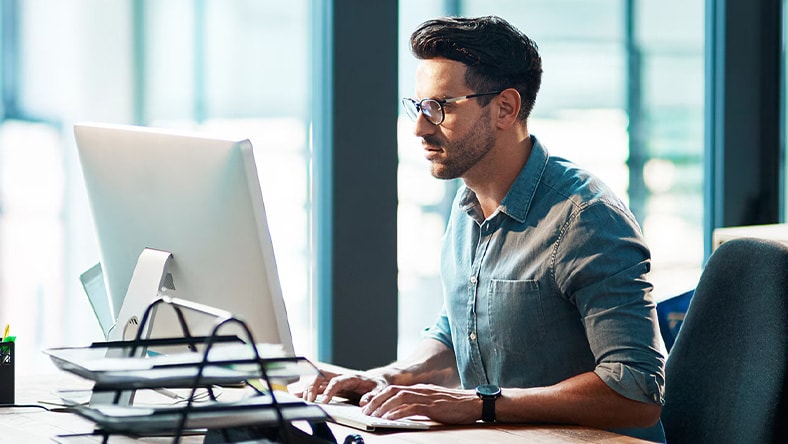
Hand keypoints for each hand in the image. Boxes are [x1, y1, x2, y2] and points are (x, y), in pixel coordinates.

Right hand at [298, 369, 387, 403]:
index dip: (329, 391)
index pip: (337, 381)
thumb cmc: (377, 384)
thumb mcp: (380, 389)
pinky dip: (307, 390)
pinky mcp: (332, 385)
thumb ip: (373, 395)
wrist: (376, 379)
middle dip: (313, 386)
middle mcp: (341, 376)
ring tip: (304, 401)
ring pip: (317, 380)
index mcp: (351, 377)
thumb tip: (364, 402)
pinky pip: (317, 386)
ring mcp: (335, 379)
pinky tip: (298, 394)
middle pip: (322, 376)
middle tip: (310, 400)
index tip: (324, 402)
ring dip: (309, 388)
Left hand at [360, 384, 480, 423]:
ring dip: (383, 407)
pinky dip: (398, 412)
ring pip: (398, 398)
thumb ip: (421, 404)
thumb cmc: (457, 405)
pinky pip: (410, 408)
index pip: (394, 389)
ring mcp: (425, 397)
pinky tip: (390, 418)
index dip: (379, 397)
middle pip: (392, 392)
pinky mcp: (431, 406)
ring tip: (373, 416)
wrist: (474, 403)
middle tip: (365, 411)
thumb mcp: (435, 402)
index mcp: (420, 389)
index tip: (369, 406)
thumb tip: (407, 411)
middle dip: (376, 401)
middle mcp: (420, 390)